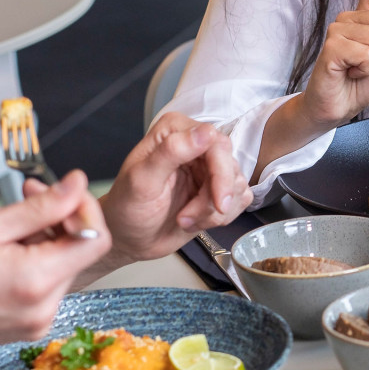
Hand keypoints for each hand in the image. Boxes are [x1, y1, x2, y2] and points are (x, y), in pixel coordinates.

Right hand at [0, 170, 112, 358]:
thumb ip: (40, 206)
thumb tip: (76, 186)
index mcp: (36, 281)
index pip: (96, 239)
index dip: (84, 209)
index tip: (63, 194)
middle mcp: (44, 307)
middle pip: (78, 252)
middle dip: (59, 220)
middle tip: (27, 198)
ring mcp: (38, 321)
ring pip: (63, 267)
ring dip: (45, 242)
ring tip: (6, 232)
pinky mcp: (29, 326)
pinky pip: (47, 286)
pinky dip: (35, 264)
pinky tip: (5, 256)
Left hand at [100, 113, 251, 258]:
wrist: (129, 238)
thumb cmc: (127, 208)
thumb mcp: (142, 181)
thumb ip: (171, 152)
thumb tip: (205, 132)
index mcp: (175, 131)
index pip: (215, 142)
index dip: (221, 171)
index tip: (217, 200)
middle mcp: (195, 144)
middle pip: (230, 164)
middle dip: (215, 197)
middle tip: (190, 217)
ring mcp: (208, 167)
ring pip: (237, 184)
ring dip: (213, 211)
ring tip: (184, 218)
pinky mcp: (218, 189)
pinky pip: (240, 200)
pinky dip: (220, 218)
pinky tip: (195, 221)